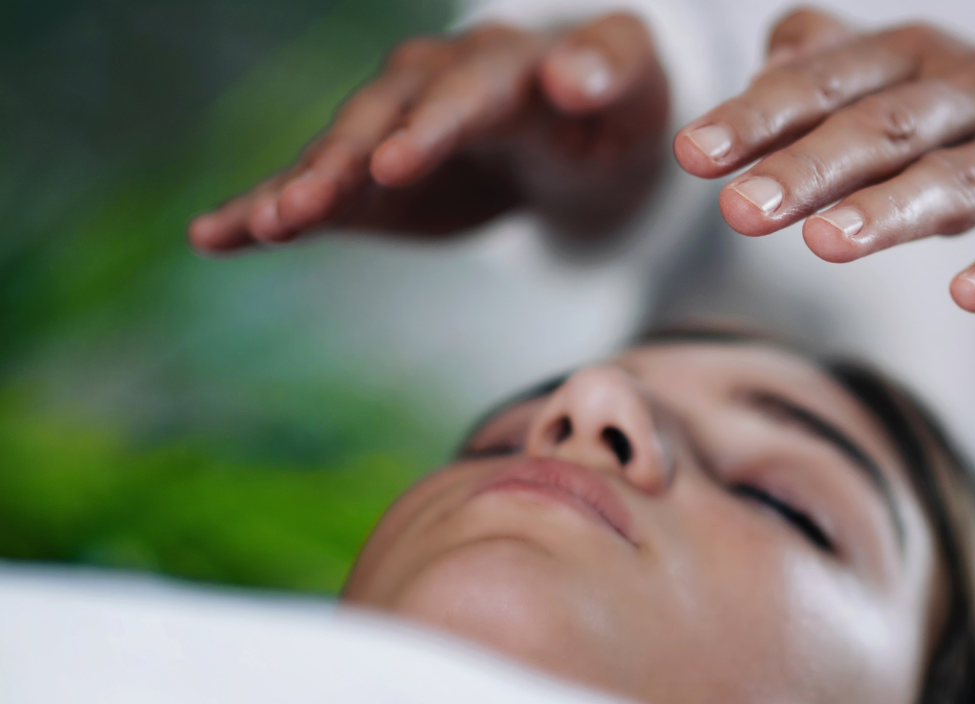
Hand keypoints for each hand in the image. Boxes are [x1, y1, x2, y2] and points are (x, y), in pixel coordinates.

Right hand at [189, 12, 668, 252]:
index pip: (463, 90)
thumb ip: (608, 71)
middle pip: (379, 119)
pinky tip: (212, 236)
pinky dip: (264, 212)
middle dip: (343, 161)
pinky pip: (312, 191)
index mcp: (500, 64)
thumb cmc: (611, 106)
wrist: (576, 130)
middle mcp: (430, 85)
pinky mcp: (366, 177)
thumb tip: (575, 77)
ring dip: (298, 188)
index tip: (397, 161)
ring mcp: (389, 128)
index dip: (430, 125)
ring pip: (336, 155)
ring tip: (262, 226)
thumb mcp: (631, 84)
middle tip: (308, 205)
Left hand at [674, 9, 974, 312]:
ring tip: (826, 244)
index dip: (758, 115)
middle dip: (807, 165)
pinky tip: (968, 295)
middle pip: (885, 125)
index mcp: (923, 59)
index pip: (828, 81)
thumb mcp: (924, 76)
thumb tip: (765, 62)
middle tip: (740, 208)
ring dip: (890, 210)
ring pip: (961, 175)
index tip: (692, 153)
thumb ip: (841, 66)